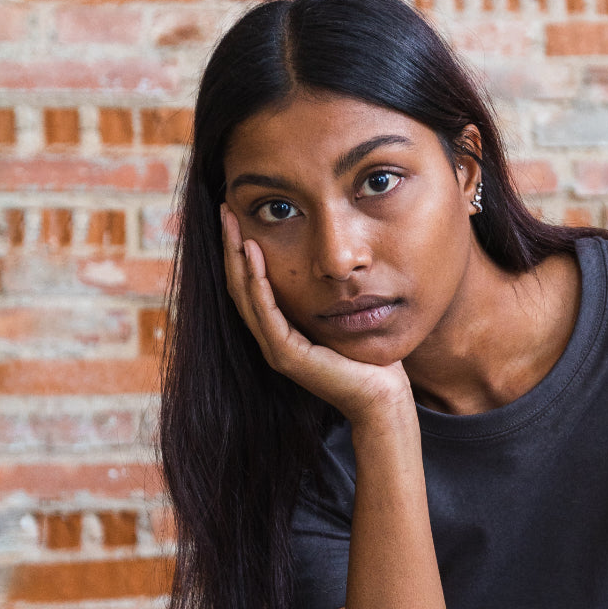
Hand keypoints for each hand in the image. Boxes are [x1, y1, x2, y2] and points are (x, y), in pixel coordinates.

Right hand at [220, 205, 412, 425]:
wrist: (383, 398)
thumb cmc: (371, 359)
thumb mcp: (345, 317)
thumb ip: (329, 296)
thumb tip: (333, 263)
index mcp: (282, 332)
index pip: (251, 287)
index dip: (240, 253)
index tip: (237, 217)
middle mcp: (273, 341)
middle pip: (240, 287)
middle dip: (230, 248)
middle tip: (224, 211)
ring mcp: (277, 351)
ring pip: (246, 297)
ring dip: (236, 258)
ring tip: (230, 224)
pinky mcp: (288, 357)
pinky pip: (267, 313)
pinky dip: (257, 283)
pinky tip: (253, 255)